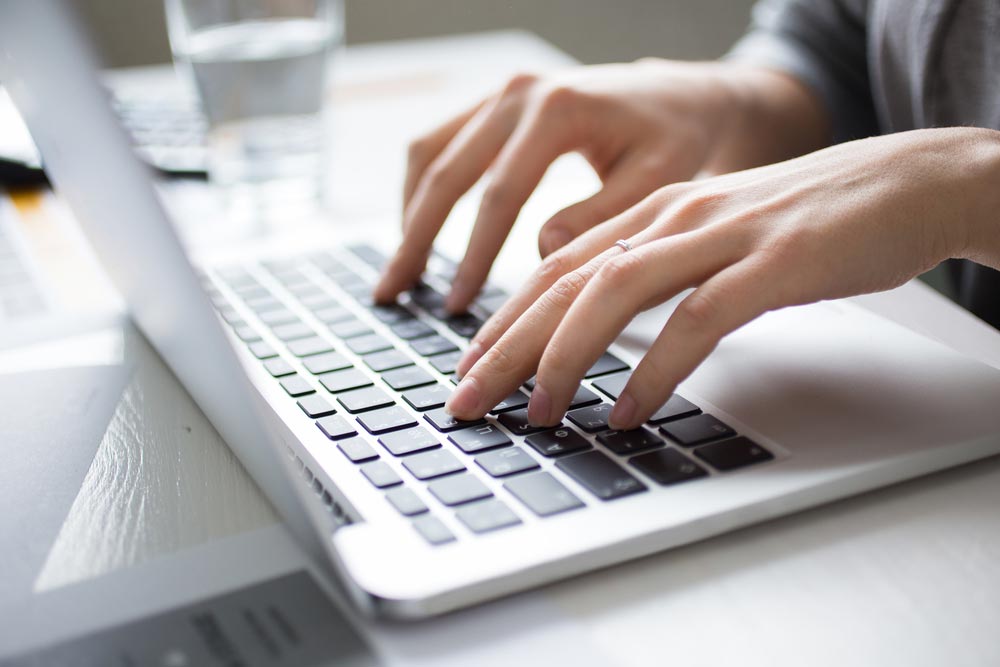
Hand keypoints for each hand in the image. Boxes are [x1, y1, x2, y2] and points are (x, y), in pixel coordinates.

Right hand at [374, 60, 787, 311]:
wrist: (688, 97)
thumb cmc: (681, 142)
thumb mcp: (657, 183)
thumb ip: (599, 220)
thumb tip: (538, 256)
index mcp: (557, 110)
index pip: (497, 195)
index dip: (471, 257)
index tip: (456, 307)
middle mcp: (519, 94)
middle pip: (445, 172)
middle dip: (414, 239)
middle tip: (393, 295)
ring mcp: (503, 94)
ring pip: (429, 153)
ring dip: (408, 213)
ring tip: (399, 272)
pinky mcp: (498, 104)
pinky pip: (441, 143)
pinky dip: (423, 189)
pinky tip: (420, 230)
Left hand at [444, 127, 999, 429]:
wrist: (903, 182)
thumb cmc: (803, 221)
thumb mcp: (711, 238)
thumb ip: (655, 273)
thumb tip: (595, 328)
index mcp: (652, 212)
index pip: (554, 268)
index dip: (502, 321)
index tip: (468, 369)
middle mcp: (672, 218)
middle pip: (564, 282)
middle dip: (506, 346)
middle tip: (467, 401)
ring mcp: (721, 236)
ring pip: (614, 294)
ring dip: (565, 358)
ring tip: (537, 413)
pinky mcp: (773, 263)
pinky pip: (696, 320)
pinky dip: (654, 371)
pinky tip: (627, 411)